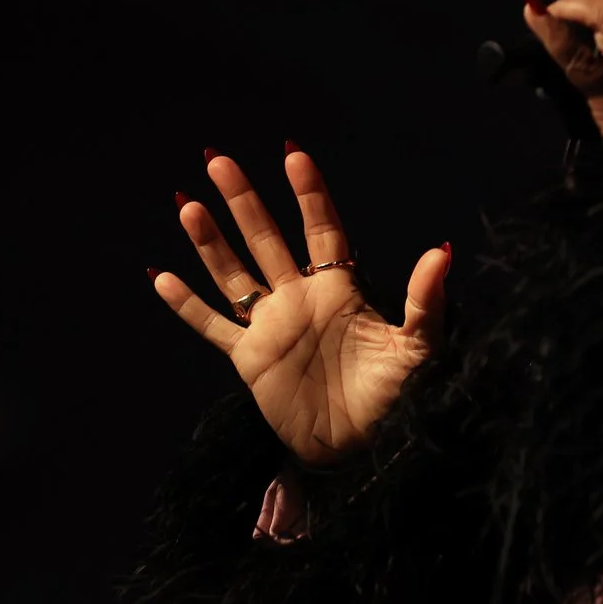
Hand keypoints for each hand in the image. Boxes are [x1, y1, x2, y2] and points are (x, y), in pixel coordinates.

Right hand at [151, 149, 449, 466]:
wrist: (366, 448)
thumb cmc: (399, 398)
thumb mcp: (419, 348)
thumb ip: (425, 300)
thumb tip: (442, 250)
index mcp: (341, 291)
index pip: (322, 231)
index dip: (309, 195)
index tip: (294, 155)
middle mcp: (301, 300)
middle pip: (267, 239)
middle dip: (244, 201)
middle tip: (218, 159)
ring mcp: (272, 327)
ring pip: (233, 273)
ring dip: (210, 242)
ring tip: (188, 204)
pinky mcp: (250, 359)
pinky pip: (212, 326)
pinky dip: (186, 305)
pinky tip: (161, 276)